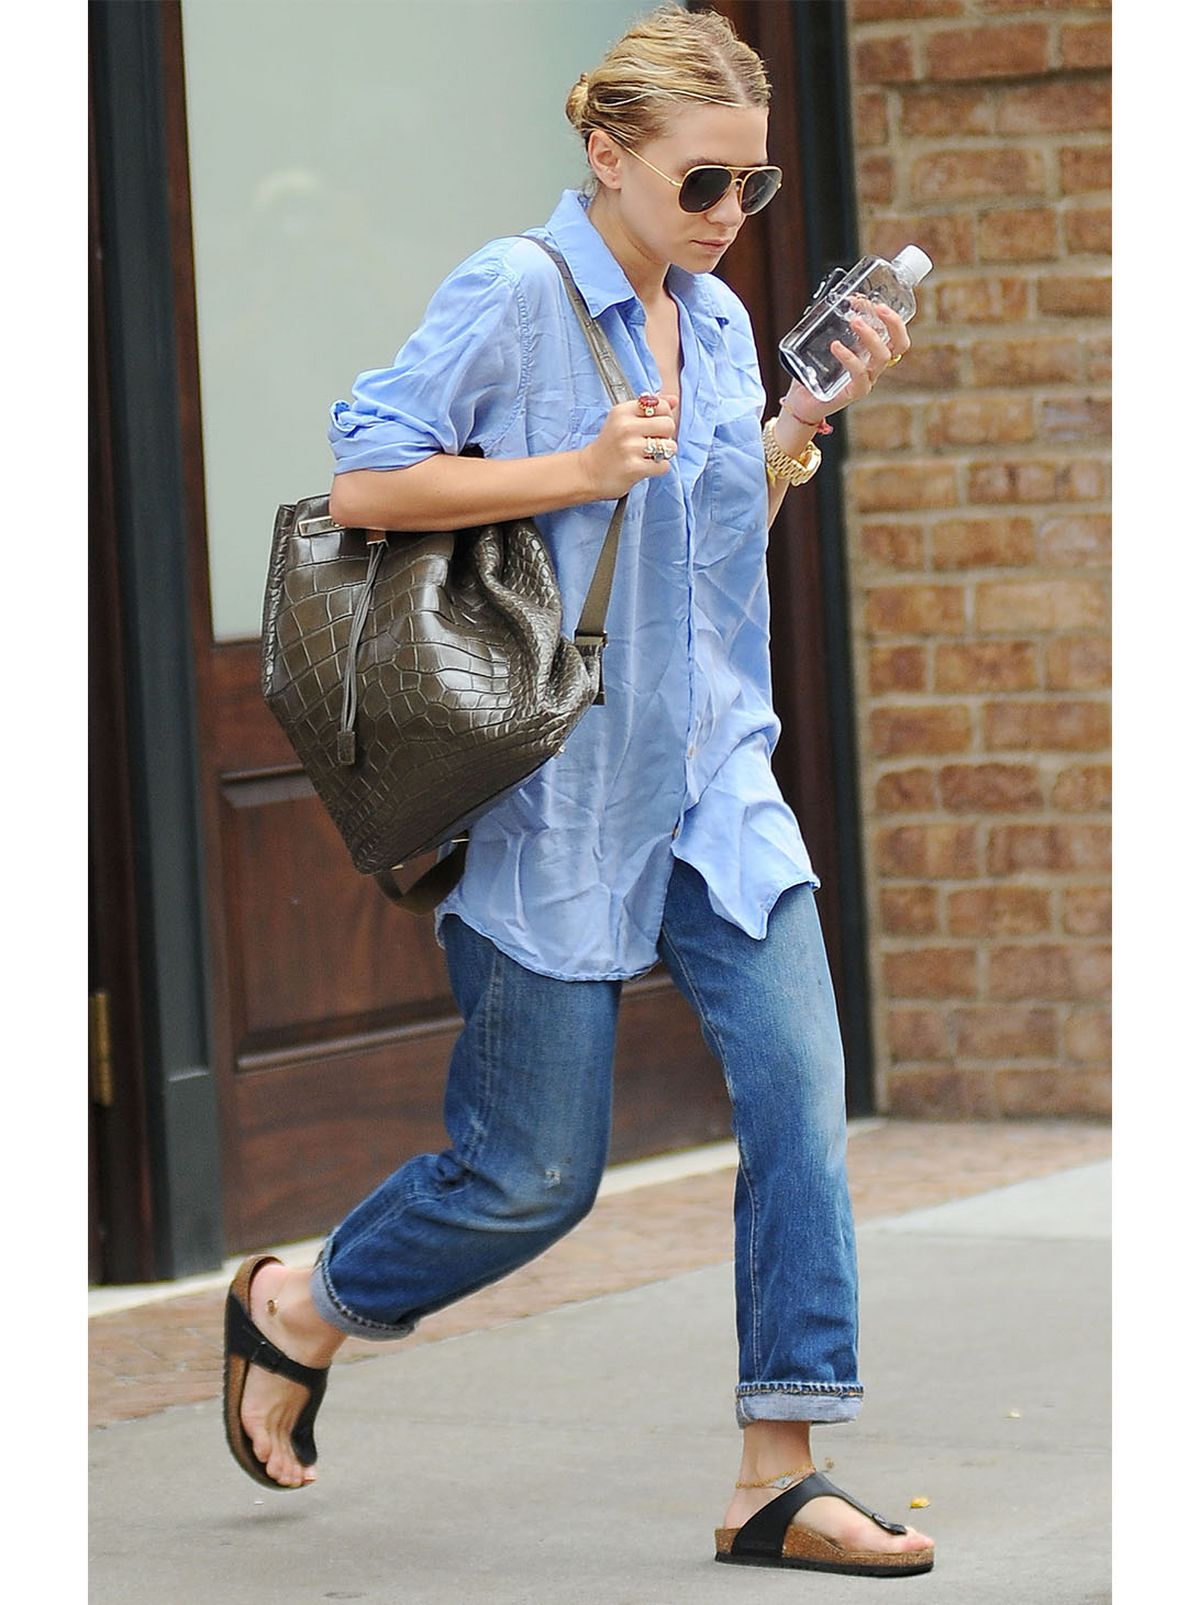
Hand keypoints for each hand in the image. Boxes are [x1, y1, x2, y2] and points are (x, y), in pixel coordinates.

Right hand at [579, 394, 679, 499]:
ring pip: (669, 446)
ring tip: (648, 456)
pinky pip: (663, 466)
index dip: (664, 417)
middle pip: (669, 425)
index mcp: (623, 411)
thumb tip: (674, 400)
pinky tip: (644, 467)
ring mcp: (629, 448)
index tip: (652, 427)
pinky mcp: (634, 468)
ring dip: (663, 454)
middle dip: (665, 436)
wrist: (588, 472)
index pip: (662, 406)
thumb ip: (650, 408)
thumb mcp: (624, 419)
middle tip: (651, 443)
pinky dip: (658, 469)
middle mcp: (625, 426)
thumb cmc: (610, 445)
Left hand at [784, 297, 912, 422]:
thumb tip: (831, 298)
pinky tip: (836, 346)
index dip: (890, 316)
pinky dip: (850, 357)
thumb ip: (830, 324)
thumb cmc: (813, 373)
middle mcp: (873, 365)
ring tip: (855, 321)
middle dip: (894, 323)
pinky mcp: (854, 392)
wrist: (801, 402)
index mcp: (871, 352)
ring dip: (871, 336)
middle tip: (877, 307)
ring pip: (882, 357)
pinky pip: (859, 374)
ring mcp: (866, 379)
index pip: (894, 334)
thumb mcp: (823, 343)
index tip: (870, 300)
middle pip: (899, 345)